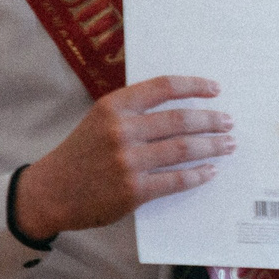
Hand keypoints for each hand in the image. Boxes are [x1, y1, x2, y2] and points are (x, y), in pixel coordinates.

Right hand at [14, 75, 232, 240]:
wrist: (49, 192)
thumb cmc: (80, 154)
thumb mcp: (100, 120)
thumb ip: (134, 111)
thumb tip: (184, 108)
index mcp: (113, 107)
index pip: (164, 87)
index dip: (195, 86)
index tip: (216, 89)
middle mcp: (122, 130)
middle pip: (181, 120)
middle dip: (212, 120)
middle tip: (229, 122)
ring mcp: (128, 162)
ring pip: (184, 149)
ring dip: (212, 146)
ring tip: (228, 144)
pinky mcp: (134, 190)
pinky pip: (177, 179)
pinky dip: (198, 174)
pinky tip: (209, 171)